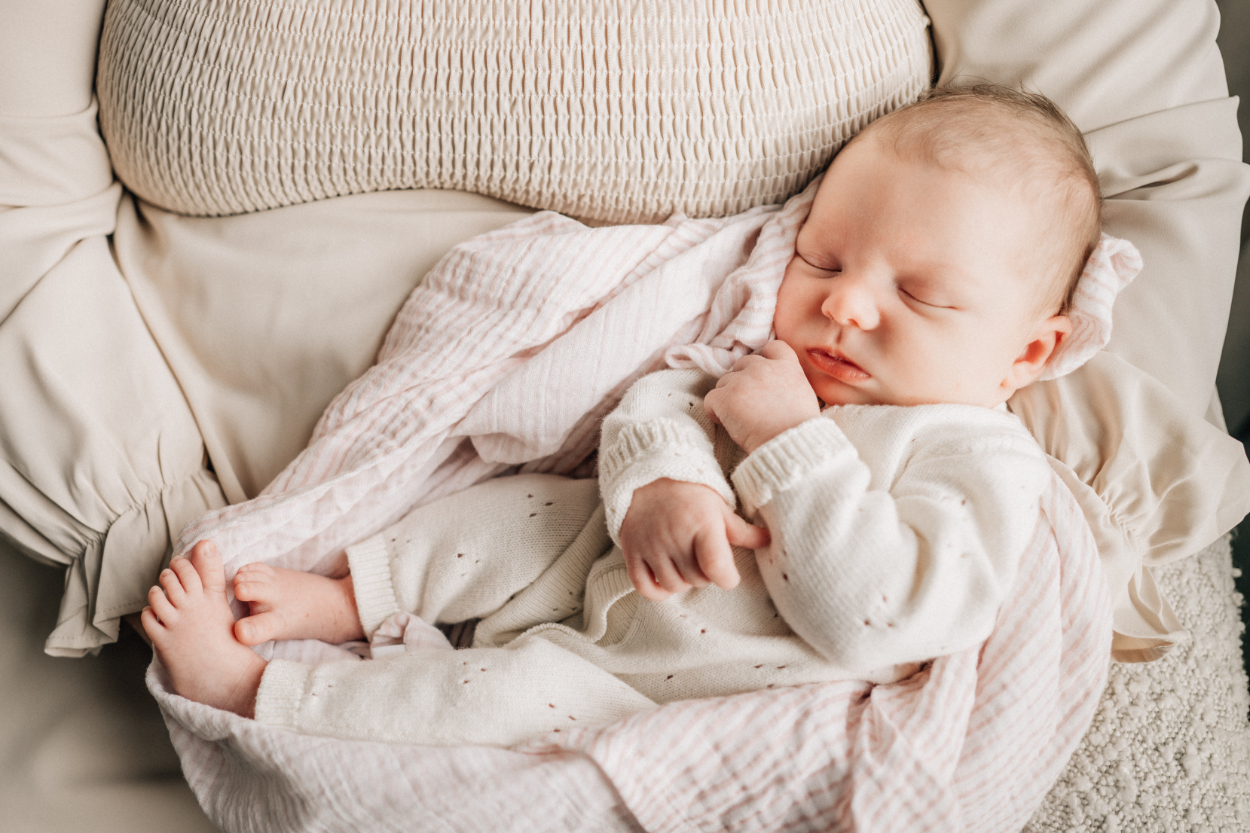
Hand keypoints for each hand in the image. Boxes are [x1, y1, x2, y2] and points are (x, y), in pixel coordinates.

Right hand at [619, 479, 769, 600]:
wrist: (647, 476)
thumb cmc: (689, 492)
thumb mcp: (719, 507)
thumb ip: (742, 531)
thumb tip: (770, 542)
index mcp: (702, 524)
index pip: (717, 569)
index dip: (728, 578)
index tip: (728, 573)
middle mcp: (675, 537)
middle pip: (698, 581)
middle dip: (705, 575)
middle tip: (702, 557)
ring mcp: (651, 545)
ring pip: (674, 586)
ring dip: (683, 581)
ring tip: (684, 562)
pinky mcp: (632, 551)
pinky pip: (645, 587)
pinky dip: (656, 590)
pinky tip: (665, 577)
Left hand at [703, 340, 820, 452]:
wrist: (789, 447)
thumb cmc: (799, 432)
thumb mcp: (805, 397)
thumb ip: (788, 383)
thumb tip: (773, 389)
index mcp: (787, 366)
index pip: (771, 348)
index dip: (763, 360)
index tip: (761, 377)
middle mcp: (764, 367)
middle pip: (742, 364)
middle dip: (742, 381)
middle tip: (748, 405)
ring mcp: (742, 380)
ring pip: (724, 382)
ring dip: (729, 397)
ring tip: (741, 419)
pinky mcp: (726, 397)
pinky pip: (710, 400)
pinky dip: (715, 412)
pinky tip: (726, 424)